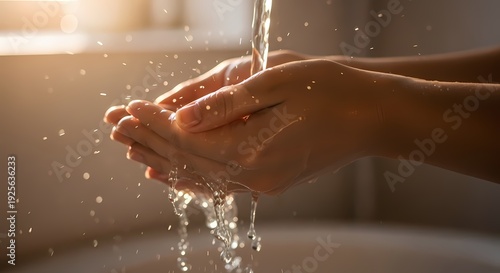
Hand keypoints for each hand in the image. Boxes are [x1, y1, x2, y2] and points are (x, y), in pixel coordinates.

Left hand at [111, 59, 393, 194]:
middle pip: (187, 161)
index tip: (126, 107)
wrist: (374, 118)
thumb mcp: (277, 84)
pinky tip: (169, 175)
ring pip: (199, 175)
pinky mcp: (270, 180)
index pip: (186, 139)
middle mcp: (253, 176)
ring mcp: (263, 183)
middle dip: (148, 141)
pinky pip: (218, 183)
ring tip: (131, 148)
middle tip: (116, 125)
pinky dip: (189, 177)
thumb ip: (225, 106)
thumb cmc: (332, 92)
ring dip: (163, 159)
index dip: (153, 123)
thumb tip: (181, 119)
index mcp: (252, 150)